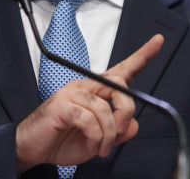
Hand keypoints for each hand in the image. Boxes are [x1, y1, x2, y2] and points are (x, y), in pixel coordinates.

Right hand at [15, 34, 163, 172]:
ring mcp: (73, 93)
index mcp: (97, 91)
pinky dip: (95, 137)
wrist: (32, 148)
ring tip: (101, 147)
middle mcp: (86, 86)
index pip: (123, 69)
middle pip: (120, 87)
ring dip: (108, 134)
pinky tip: (91, 144)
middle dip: (126, 111)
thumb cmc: (61, 139)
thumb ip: (118, 132)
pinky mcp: (62, 105)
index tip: (158, 41)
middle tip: (120, 131)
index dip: (142, 55)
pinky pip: (89, 119)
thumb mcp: (98, 139)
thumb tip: (132, 126)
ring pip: (105, 108)